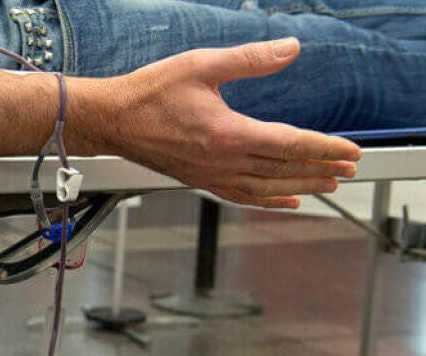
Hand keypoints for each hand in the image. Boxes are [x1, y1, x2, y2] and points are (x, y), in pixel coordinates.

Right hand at [88, 38, 360, 208]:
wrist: (110, 120)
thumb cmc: (149, 92)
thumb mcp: (201, 65)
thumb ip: (250, 59)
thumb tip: (290, 48)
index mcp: (227, 134)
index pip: (290, 144)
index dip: (325, 148)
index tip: (351, 151)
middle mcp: (221, 161)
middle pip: (283, 170)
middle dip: (321, 169)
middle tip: (350, 170)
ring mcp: (209, 175)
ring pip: (266, 188)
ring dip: (300, 187)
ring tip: (327, 185)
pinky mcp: (198, 180)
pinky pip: (240, 196)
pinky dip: (267, 200)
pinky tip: (284, 200)